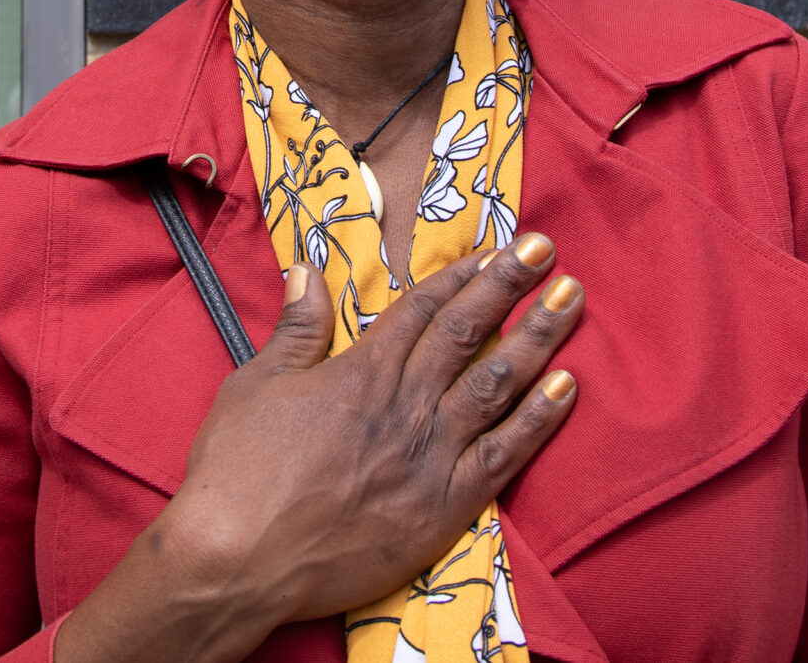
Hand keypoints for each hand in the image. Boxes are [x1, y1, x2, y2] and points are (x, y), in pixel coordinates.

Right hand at [53, 233, 581, 662]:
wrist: (240, 559)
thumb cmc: (237, 472)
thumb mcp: (255, 384)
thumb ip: (296, 330)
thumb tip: (308, 271)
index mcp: (361, 372)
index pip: (424, 309)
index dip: (462, 275)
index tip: (495, 248)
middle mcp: (405, 406)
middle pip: (468, 333)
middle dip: (510, 285)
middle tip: (546, 248)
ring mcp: (430, 457)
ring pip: (497, 383)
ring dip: (537, 338)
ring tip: (570, 299)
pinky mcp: (444, 508)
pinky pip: (504, 455)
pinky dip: (538, 419)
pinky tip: (566, 388)